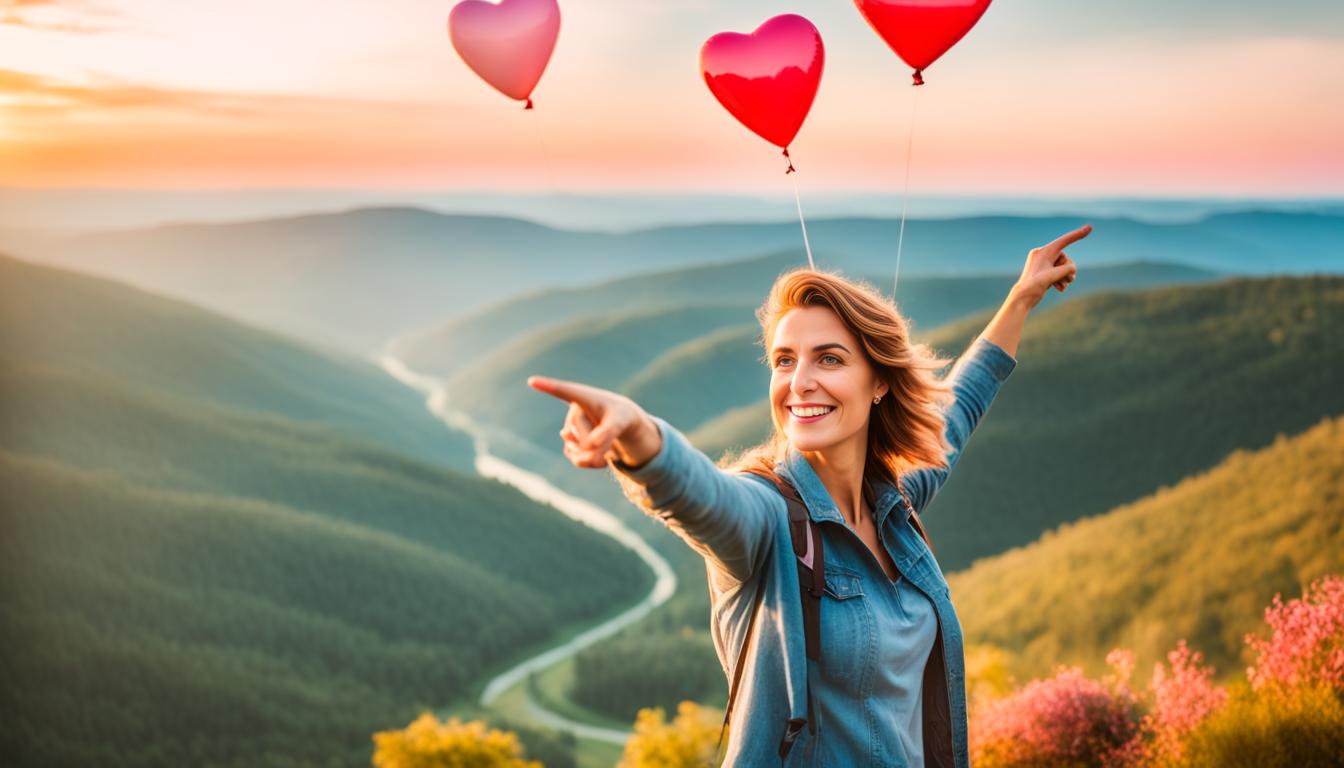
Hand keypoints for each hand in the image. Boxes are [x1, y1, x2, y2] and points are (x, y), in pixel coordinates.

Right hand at [527, 376, 661, 468]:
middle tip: (614, 437)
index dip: (547, 387)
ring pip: (580, 450)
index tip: (532, 380)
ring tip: (610, 447)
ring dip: (597, 455)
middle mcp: (572, 411)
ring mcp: (569, 429)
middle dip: (601, 443)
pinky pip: (578, 460)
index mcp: (583, 397)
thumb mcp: (620, 422)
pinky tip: (603, 457)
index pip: (563, 392)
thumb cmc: (620, 416)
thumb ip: (606, 434)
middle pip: (583, 436)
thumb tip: (587, 450)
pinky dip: (593, 463)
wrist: (619, 423)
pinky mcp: (570, 445)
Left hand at [1012, 223, 1090, 310]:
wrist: (1022, 299)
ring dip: (1065, 277)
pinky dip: (1060, 280)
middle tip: (1064, 280)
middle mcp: (1042, 255)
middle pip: (1065, 259)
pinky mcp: (1044, 273)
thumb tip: (1072, 269)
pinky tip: (1059, 288)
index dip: (1077, 235)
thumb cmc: (1035, 285)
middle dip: (1067, 270)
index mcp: (1042, 252)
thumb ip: (1067, 269)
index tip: (1090, 227)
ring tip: (1061, 285)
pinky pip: (1058, 273)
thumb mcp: (1055, 275)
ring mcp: (1043, 264)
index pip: (1064, 241)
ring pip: (1063, 267)